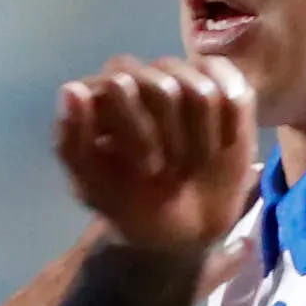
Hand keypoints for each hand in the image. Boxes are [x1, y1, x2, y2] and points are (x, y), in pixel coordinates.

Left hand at [56, 55, 256, 253]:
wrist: (181, 229)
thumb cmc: (131, 204)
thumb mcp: (92, 186)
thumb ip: (70, 142)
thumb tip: (72, 89)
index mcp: (101, 95)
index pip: (120, 85)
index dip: (139, 132)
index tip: (146, 171)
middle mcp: (141, 76)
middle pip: (163, 87)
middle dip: (172, 141)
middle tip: (171, 171)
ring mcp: (183, 77)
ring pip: (201, 91)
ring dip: (201, 139)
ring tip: (194, 162)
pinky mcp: (222, 85)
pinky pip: (234, 90)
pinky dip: (232, 125)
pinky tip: (223, 145)